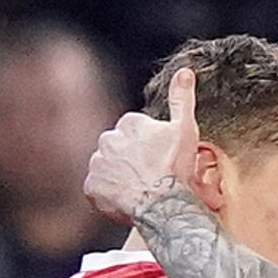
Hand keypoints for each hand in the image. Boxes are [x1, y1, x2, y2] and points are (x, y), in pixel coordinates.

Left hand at [84, 66, 202, 223]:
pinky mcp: (91, 187)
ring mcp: (98, 164)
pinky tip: (126, 199)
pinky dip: (108, 195)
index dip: (148, 147)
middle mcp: (109, 139)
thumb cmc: (176, 170)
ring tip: (139, 189)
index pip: (134, 131)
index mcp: (129, 123)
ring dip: (118, 176)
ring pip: (107, 168)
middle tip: (149, 176)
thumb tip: (184, 71)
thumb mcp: (185, 129)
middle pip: (118, 149)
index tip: (159, 159)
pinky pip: (97, 189)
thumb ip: (182, 98)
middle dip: (130, 160)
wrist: (164, 206)